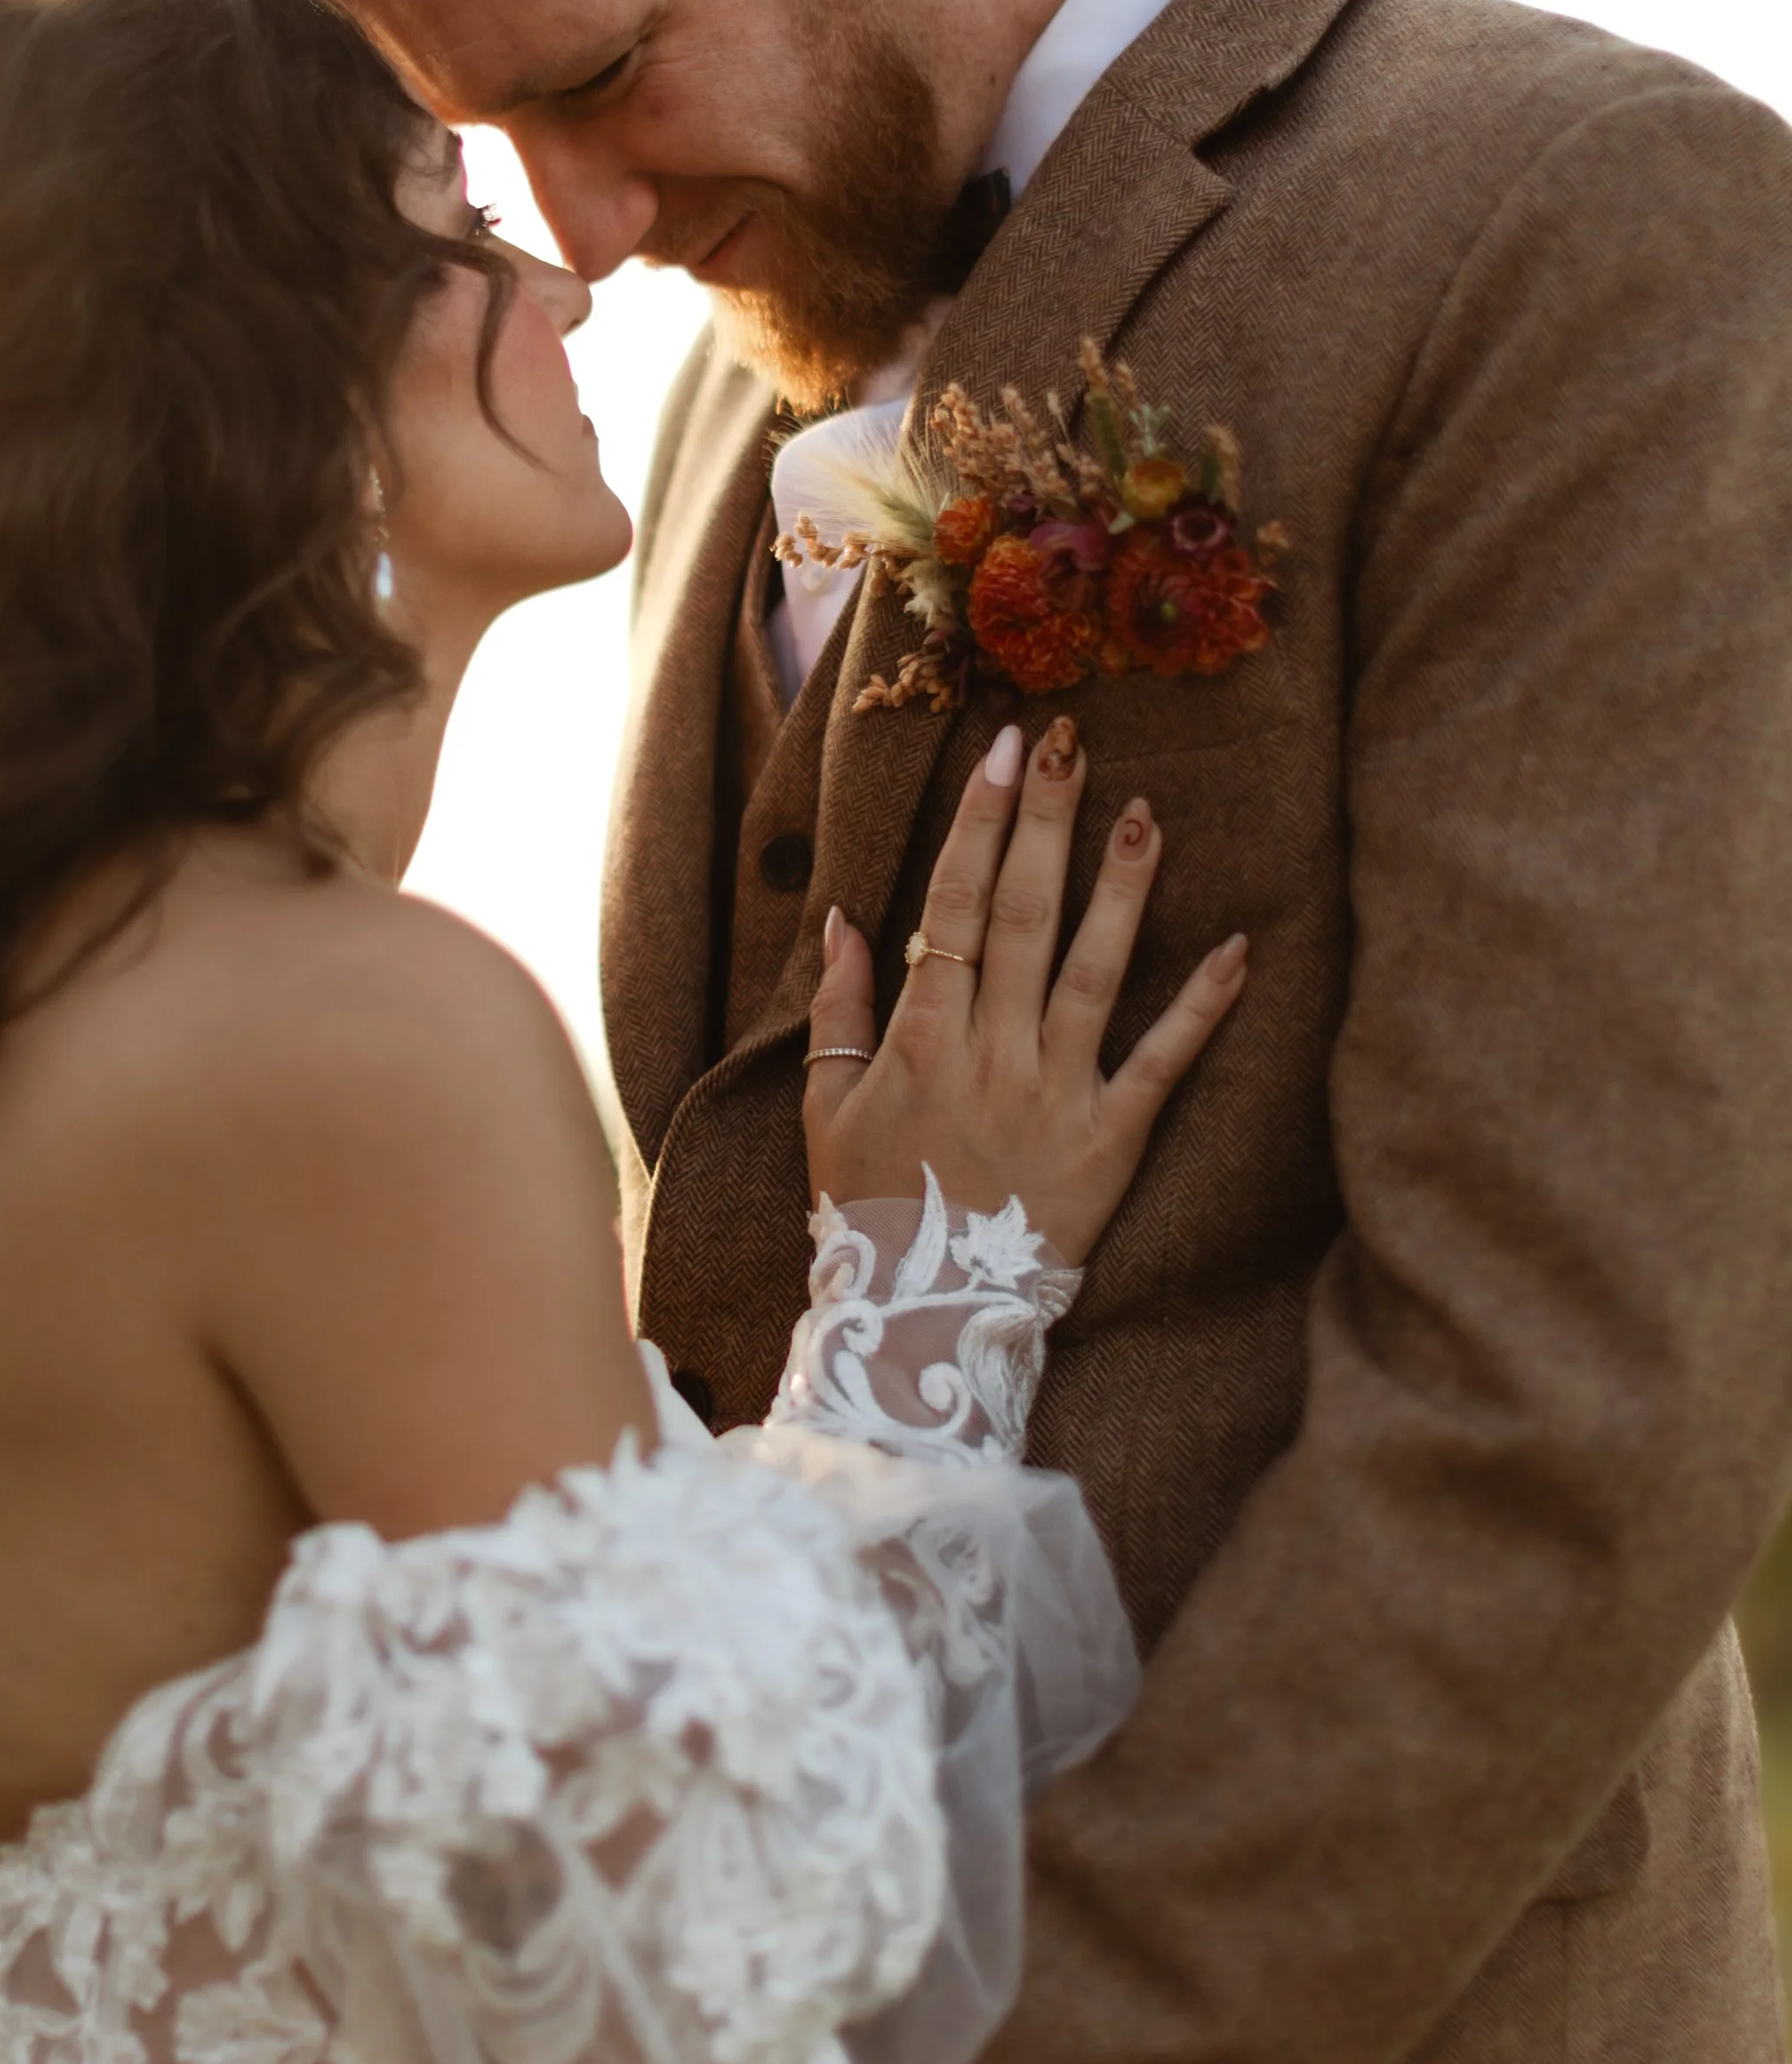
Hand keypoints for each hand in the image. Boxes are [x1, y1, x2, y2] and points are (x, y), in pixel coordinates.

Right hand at [805, 716, 1246, 1262]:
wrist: (920, 1321)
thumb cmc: (870, 1213)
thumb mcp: (825, 1111)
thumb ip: (838, 1012)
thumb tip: (846, 918)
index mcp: (920, 1036)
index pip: (950, 903)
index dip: (976, 821)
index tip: (998, 751)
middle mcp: (990, 1050)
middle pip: (1021, 913)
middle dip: (1045, 821)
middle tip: (1068, 742)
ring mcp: (1054, 1092)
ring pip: (1094, 970)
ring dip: (1123, 888)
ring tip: (1147, 813)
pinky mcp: (1111, 1142)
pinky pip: (1162, 1064)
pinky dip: (1203, 1008)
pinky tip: (1238, 948)